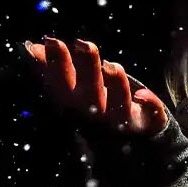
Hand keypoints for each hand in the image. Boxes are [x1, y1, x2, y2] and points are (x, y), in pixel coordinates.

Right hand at [24, 37, 168, 137]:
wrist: (125, 145)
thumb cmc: (94, 106)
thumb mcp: (75, 91)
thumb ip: (58, 70)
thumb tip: (35, 46)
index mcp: (75, 106)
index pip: (62, 86)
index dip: (56, 66)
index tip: (51, 41)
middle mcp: (97, 115)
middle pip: (91, 94)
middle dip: (87, 69)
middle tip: (83, 43)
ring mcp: (122, 121)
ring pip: (119, 106)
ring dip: (116, 86)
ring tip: (112, 65)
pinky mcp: (147, 123)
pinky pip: (152, 116)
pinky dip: (150, 106)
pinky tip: (143, 95)